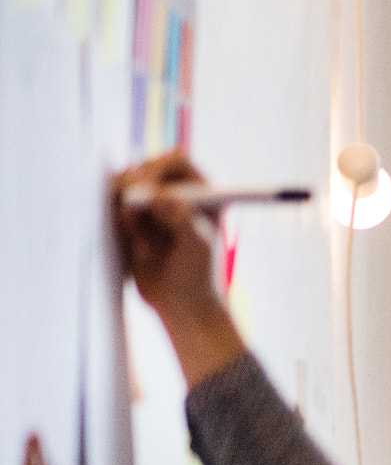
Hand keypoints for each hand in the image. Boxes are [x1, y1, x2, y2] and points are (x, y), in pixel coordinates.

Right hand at [111, 153, 244, 385]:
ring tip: (132, 223)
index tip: (147, 186)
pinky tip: (131, 236)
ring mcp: (152, 207)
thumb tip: (163, 198)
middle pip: (143, 167)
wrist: (182, 304)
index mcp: (201, 192)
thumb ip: (182, 219)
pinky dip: (116, 215)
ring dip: (122, 197)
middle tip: (129, 203)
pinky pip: (114, 206)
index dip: (157, 167)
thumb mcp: (197, 246)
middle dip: (133, 181)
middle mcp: (176, 193)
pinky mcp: (132, 222)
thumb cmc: (199, 275)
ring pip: (126, 184)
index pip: (175, 160)